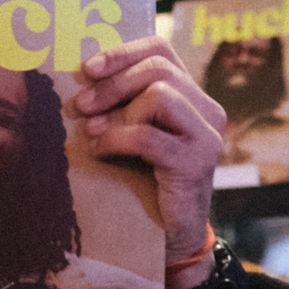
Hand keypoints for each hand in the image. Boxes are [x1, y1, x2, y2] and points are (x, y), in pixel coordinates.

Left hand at [74, 35, 227, 268]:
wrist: (171, 238)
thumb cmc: (145, 184)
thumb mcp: (133, 135)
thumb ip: (122, 106)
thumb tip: (83, 79)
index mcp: (192, 97)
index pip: (162, 50)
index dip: (123, 53)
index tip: (89, 68)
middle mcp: (208, 111)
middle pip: (158, 69)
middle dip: (112, 84)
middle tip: (80, 105)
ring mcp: (206, 136)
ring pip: (159, 95)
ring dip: (117, 113)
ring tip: (93, 132)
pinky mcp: (196, 162)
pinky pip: (149, 136)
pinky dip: (116, 139)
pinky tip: (100, 152)